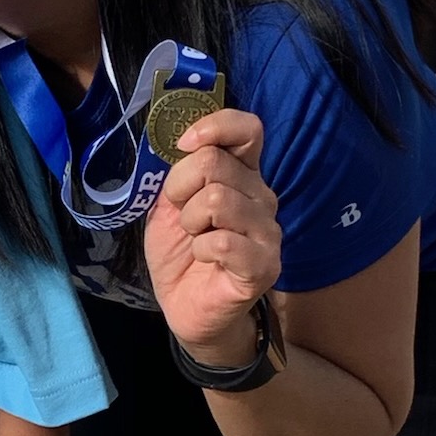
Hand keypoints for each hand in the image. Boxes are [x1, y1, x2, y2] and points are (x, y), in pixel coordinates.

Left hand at [141, 107, 280, 363]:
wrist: (187, 308)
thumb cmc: (180, 252)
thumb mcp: (167, 205)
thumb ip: (179, 171)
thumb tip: (182, 142)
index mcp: (242, 174)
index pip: (247, 129)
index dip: (214, 127)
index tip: (184, 145)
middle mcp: (262, 196)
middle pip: (214, 163)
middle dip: (181, 189)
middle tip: (184, 219)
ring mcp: (268, 231)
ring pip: (217, 199)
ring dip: (191, 222)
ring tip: (195, 241)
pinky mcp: (265, 266)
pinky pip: (223, 241)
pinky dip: (202, 249)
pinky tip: (205, 259)